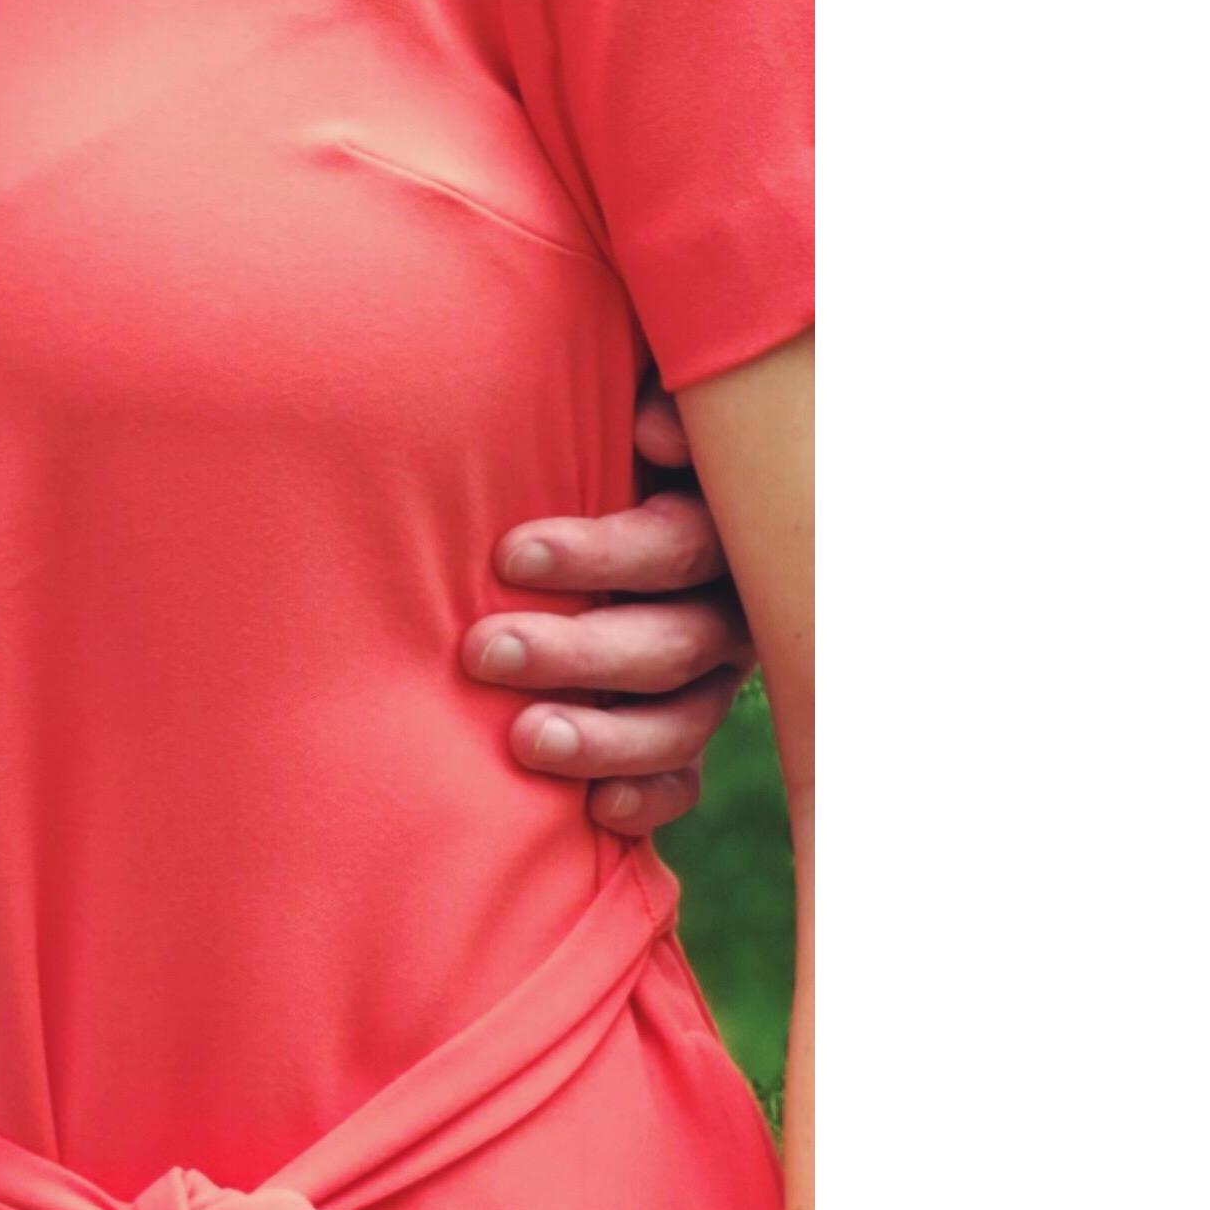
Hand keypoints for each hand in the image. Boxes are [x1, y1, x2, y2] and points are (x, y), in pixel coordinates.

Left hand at [459, 388, 755, 836]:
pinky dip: (648, 793)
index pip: (676, 547)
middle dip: (576, 653)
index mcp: (717, 523)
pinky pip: (686, 774)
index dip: (600, 557)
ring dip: (605, 736)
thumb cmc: (605, 427)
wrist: (615, 470)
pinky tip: (598, 808)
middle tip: (482, 650)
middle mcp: (727, 603)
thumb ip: (654, 403)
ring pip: (681, 719)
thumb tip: (656, 433)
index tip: (507, 557)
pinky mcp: (687, 718)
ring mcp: (713, 671)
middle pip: (673, 643)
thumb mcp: (629, 401)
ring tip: (524, 739)